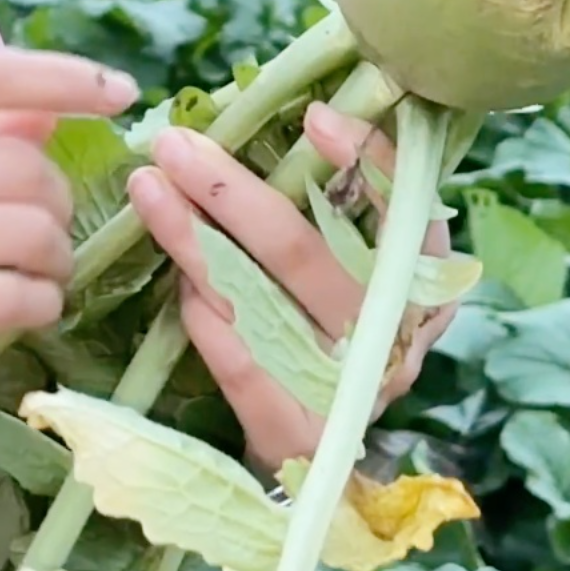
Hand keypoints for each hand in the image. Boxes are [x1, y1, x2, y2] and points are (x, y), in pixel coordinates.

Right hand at [0, 50, 132, 447]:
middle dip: (56, 206)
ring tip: (32, 275)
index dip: (66, 79)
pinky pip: (11, 298)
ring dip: (52, 260)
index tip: (119, 94)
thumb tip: (42, 119)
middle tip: (42, 234)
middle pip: (27, 170)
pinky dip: (35, 305)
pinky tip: (19, 310)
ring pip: (30, 234)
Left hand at [126, 104, 458, 471]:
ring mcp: (348, 389)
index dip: (367, 161)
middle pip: (308, 253)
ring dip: (196, 240)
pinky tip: (175, 280)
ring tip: (147, 188)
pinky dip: (204, 315)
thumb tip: (256, 118)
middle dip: (231, 191)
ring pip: (262, 302)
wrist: (317, 455)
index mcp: (422, 285)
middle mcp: (394, 337)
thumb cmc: (323, 332)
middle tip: (176, 144)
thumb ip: (326, 207)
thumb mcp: (347, 269)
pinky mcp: (299, 432)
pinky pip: (241, 362)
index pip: (409, 212)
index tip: (314, 115)